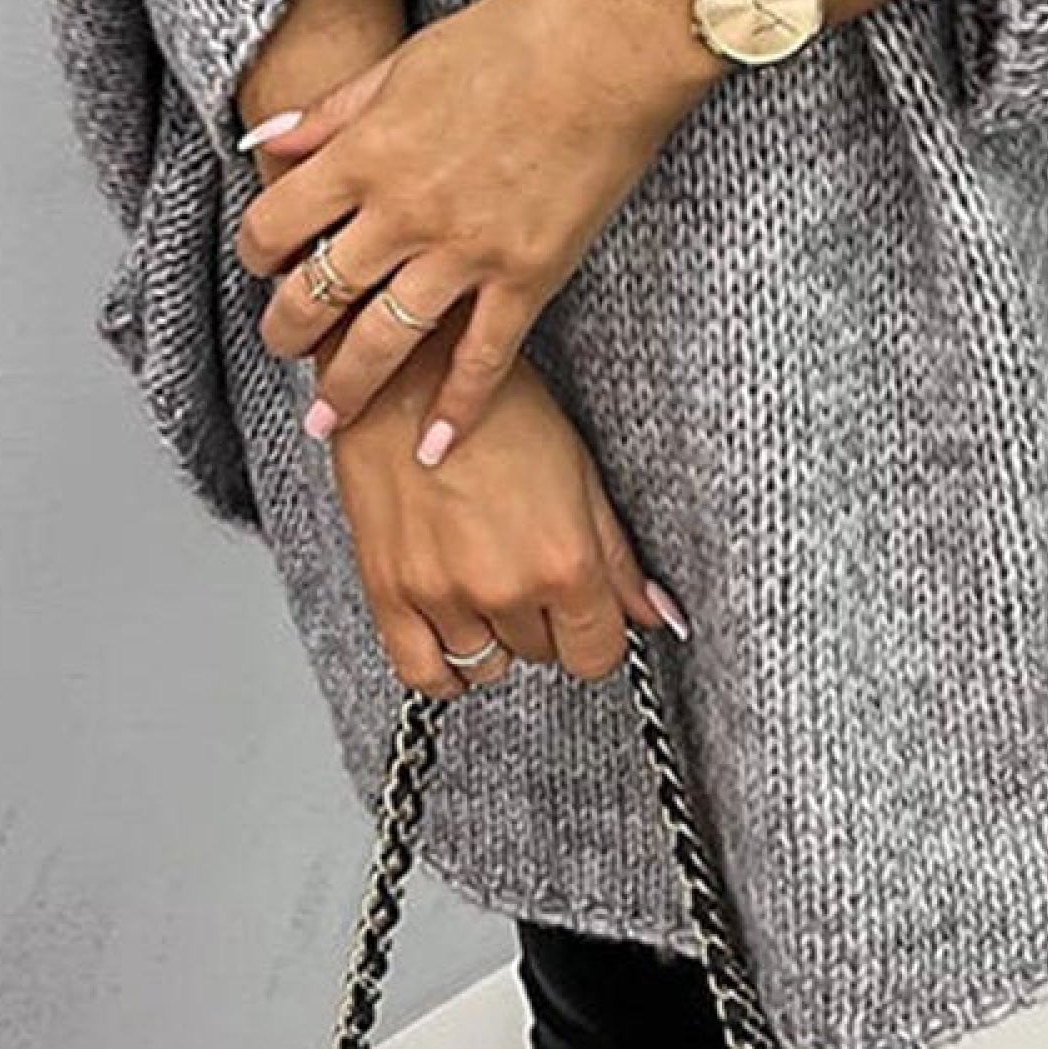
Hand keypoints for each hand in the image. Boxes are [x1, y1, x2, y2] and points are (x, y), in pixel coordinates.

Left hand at [234, 0, 721, 447]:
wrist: (612, 43)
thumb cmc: (517, 32)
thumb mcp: (406, 58)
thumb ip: (336, 110)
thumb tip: (269, 142)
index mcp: (366, 152)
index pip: (275, 224)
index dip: (257, 253)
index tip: (264, 264)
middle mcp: (403, 211)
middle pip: (315, 295)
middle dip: (288, 333)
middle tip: (285, 350)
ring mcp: (465, 251)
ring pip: (383, 342)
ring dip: (348, 387)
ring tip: (329, 418)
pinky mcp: (528, 275)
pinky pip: (483, 358)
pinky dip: (457, 408)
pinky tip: (438, 446)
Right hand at [319, 307, 687, 696]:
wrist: (410, 375)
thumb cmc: (496, 407)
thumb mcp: (579, 472)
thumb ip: (618, 558)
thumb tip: (659, 616)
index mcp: (563, 559)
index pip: (597, 655)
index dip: (598, 635)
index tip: (588, 615)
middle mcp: (503, 586)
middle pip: (542, 655)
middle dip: (545, 621)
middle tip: (532, 568)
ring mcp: (442, 595)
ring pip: (486, 665)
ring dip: (495, 635)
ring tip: (490, 580)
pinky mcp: (389, 593)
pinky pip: (422, 674)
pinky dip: (444, 667)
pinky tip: (456, 632)